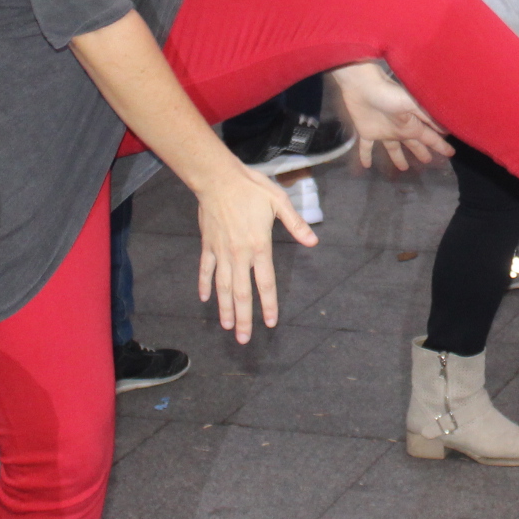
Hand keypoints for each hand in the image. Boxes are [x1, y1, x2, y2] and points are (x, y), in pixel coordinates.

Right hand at [194, 163, 315, 342]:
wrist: (217, 178)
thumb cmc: (251, 188)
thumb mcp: (279, 202)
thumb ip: (295, 224)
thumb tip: (313, 241)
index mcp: (259, 246)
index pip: (265, 282)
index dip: (268, 304)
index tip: (269, 323)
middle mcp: (239, 254)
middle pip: (241, 292)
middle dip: (244, 318)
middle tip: (244, 339)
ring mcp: (221, 251)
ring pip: (222, 286)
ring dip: (225, 308)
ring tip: (227, 326)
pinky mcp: (208, 245)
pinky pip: (205, 269)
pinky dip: (204, 285)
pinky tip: (204, 299)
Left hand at [332, 60, 453, 171]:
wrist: (363, 86)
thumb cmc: (389, 94)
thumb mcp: (414, 104)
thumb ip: (429, 117)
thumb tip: (447, 130)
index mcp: (412, 125)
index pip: (430, 138)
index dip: (440, 146)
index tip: (451, 153)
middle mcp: (400, 130)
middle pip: (413, 144)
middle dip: (421, 152)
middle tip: (428, 161)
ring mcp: (383, 131)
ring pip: (393, 149)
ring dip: (398, 158)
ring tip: (403, 169)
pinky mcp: (367, 132)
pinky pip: (366, 148)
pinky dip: (365, 156)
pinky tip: (366, 165)